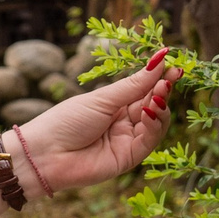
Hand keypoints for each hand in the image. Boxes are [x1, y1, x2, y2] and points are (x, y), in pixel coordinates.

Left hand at [0, 50, 175, 217]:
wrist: (44, 154)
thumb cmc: (66, 121)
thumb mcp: (102, 99)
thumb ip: (133, 85)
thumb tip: (159, 59)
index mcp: (114, 105)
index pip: (144, 89)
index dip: (159, 77)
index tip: (174, 64)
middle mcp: (123, 123)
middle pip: (153, 105)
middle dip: (164, 89)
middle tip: (173, 75)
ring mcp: (127, 141)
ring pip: (156, 123)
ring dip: (161, 106)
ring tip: (161, 91)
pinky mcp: (129, 158)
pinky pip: (149, 140)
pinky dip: (154, 124)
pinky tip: (151, 110)